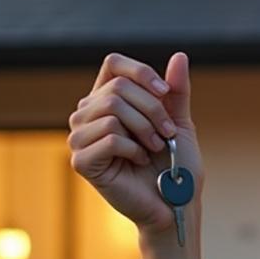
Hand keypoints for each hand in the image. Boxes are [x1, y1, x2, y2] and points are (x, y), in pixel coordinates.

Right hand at [68, 52, 201, 233]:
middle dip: (152, 110)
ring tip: (153, 148)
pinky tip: (138, 161)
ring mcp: (80, 138)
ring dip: (144, 130)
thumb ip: (175, 91)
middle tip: (165, 134)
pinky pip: (109, 137)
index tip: (165, 93)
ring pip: (112, 110)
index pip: (112, 64)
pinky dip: (133, 149)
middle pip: (117, 88)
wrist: (174, 203)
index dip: (140, 72)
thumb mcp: (179, 121)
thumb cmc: (175, 164)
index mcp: (107, 99)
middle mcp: (87, 114)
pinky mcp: (81, 161)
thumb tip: (179, 56)